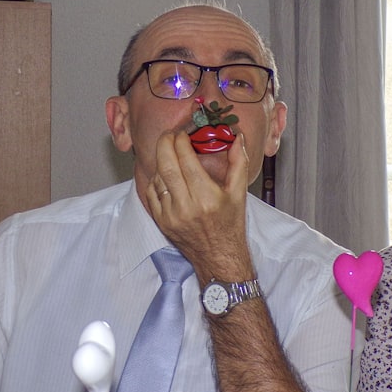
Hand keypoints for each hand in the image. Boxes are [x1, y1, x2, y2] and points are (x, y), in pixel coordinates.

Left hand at [143, 130, 253, 279]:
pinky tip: (165, 174)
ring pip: (158, 177)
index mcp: (207, 197)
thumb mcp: (239, 194)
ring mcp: (171, 215)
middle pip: (166, 164)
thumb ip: (239, 163)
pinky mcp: (162, 221)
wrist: (218, 257)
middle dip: (165, 143)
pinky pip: (152, 192)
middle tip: (169, 135)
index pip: (186, 159)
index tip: (183, 134)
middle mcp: (187, 206)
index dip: (181, 141)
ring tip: (169, 153)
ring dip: (161, 161)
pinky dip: (156, 179)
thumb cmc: (230, 225)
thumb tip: (238, 138)